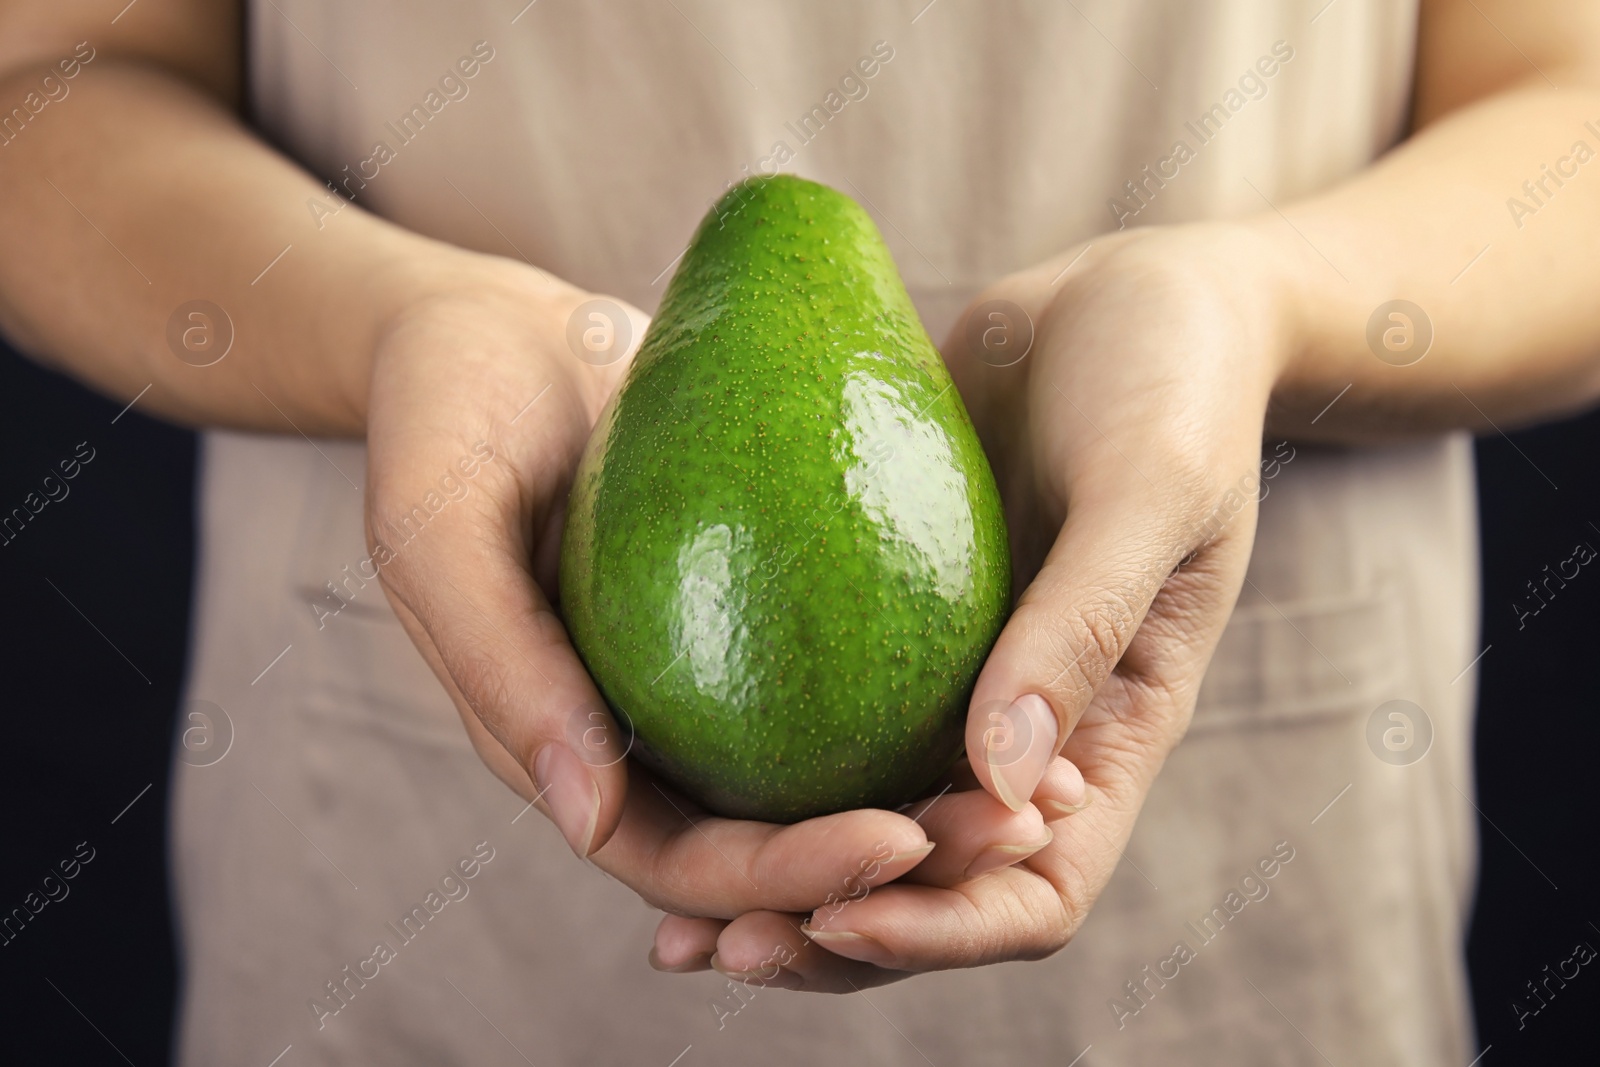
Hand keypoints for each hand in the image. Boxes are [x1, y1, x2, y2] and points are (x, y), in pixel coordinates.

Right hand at [362, 255, 1051, 928]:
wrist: (488, 333)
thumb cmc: (442, 417)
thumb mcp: (436, 527)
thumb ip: (498, 663)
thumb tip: (591, 815)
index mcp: (560, 752)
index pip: (681, 859)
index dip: (786, 875)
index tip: (897, 840)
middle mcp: (644, 733)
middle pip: (775, 838)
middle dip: (890, 855)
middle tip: (1007, 828)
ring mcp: (700, 675)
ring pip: (821, 773)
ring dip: (925, 793)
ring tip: (1038, 778)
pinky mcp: (750, 608)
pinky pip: (839, 669)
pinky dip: (917, 695)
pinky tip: (1008, 669)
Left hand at [654, 223, 1296, 989]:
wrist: (1130, 296)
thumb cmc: (1171, 383)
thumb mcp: (1152, 489)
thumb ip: (1082, 626)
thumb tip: (998, 782)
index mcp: (1108, 736)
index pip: (1036, 892)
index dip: (944, 930)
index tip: (840, 909)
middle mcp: (1022, 736)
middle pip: (928, 889)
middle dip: (831, 934)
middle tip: (715, 943)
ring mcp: (949, 684)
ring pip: (858, 823)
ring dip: (772, 882)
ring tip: (665, 913)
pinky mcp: (889, 622)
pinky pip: (816, 720)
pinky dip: (749, 769)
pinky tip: (655, 766)